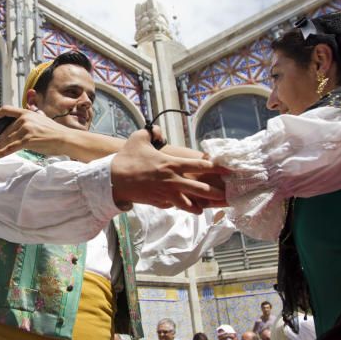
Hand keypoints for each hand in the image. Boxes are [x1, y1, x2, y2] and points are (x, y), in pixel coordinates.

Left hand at [0, 106, 74, 158]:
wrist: (65, 138)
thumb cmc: (55, 131)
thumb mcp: (41, 119)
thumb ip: (31, 118)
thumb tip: (23, 120)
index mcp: (27, 113)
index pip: (7, 110)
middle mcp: (25, 119)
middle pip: (6, 130)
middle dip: (0, 139)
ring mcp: (26, 129)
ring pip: (7, 140)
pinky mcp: (27, 140)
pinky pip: (11, 148)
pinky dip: (1, 153)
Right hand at [111, 130, 225, 212]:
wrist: (113, 180)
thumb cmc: (127, 158)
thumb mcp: (138, 138)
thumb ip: (151, 132)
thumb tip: (158, 131)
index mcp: (170, 164)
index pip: (198, 165)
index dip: (214, 167)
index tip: (226, 170)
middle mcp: (172, 180)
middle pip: (199, 188)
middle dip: (213, 192)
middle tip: (224, 195)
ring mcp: (165, 194)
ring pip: (187, 203)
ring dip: (197, 206)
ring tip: (204, 209)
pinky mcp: (158, 202)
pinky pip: (172, 206)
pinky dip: (178, 207)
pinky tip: (182, 208)